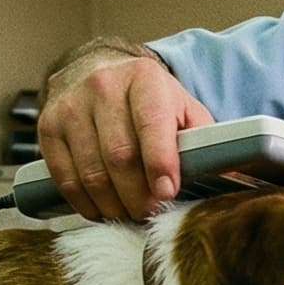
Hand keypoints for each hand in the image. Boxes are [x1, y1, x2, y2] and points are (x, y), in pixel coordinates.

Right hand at [36, 50, 210, 220]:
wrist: (96, 71)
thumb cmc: (147, 99)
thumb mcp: (182, 107)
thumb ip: (205, 139)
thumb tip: (235, 177)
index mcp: (145, 80)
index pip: (152, 124)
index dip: (160, 163)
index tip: (168, 192)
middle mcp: (104, 87)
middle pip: (120, 156)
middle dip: (138, 195)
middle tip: (150, 213)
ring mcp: (72, 106)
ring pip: (91, 172)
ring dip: (112, 204)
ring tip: (128, 213)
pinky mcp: (48, 126)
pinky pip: (64, 177)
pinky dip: (84, 203)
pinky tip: (100, 209)